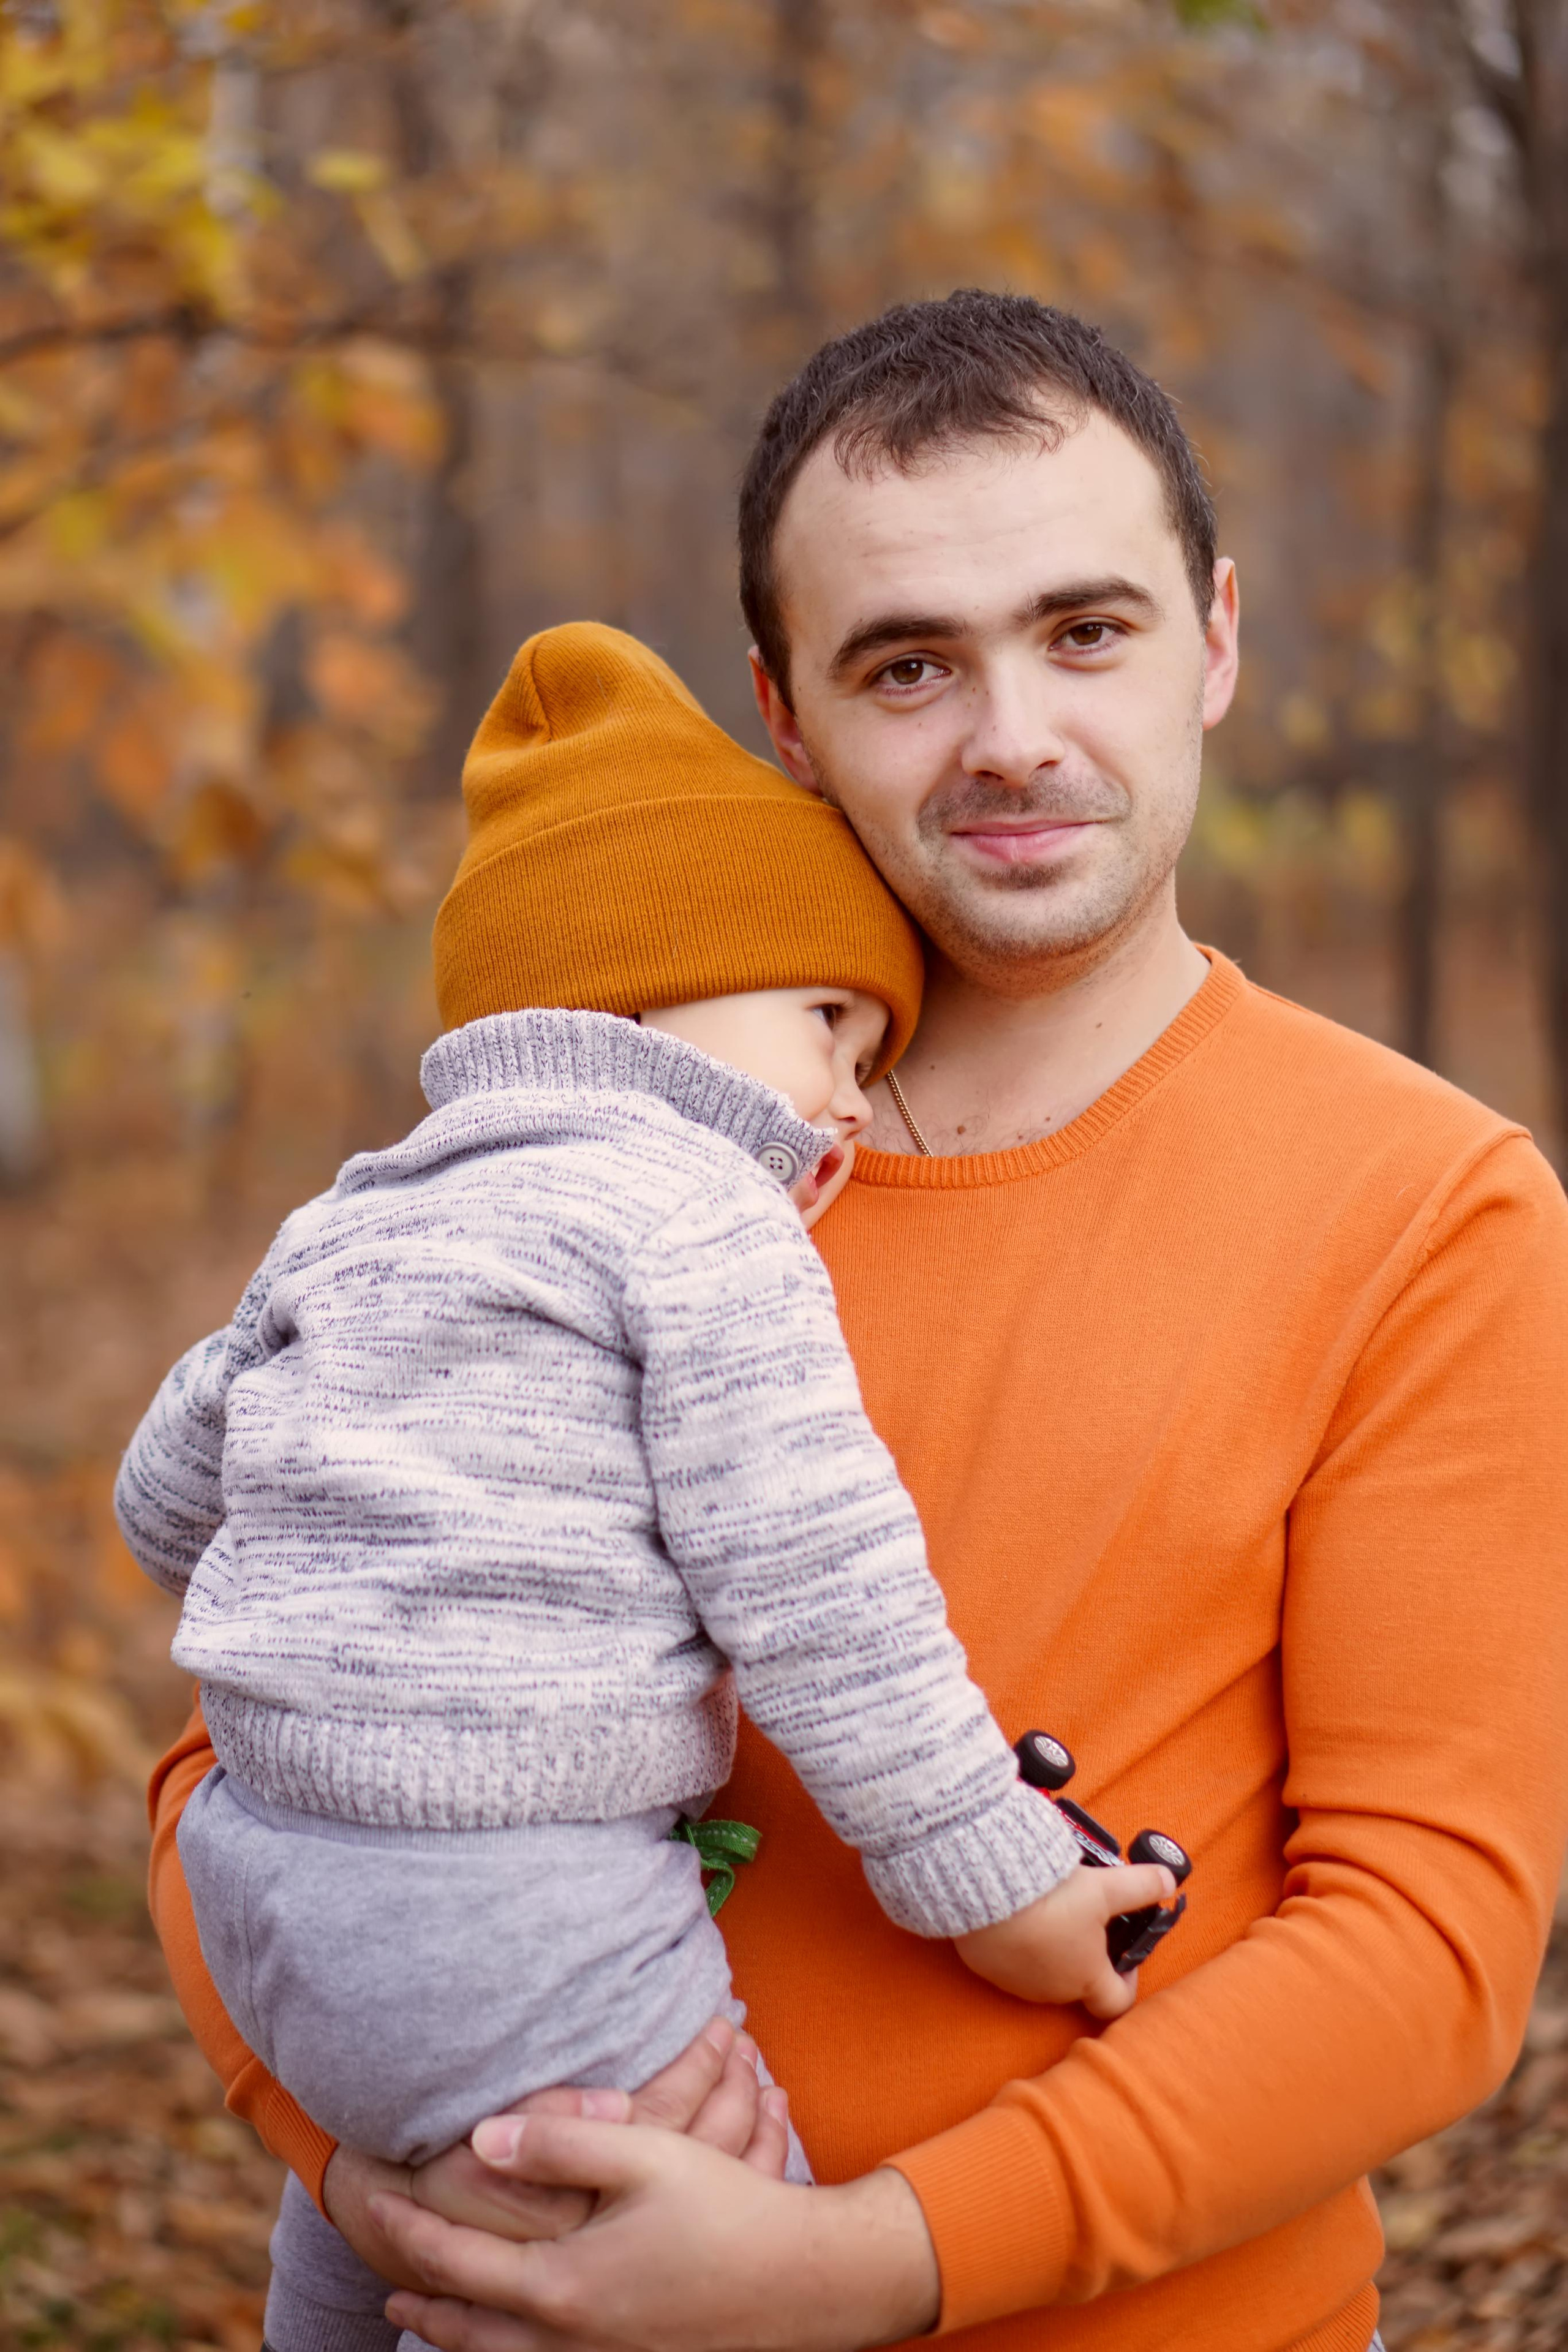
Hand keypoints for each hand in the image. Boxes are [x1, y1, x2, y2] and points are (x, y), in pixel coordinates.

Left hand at [373, 2116, 940, 2351]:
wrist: (808, 2285)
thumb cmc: (728, 2212)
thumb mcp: (646, 2155)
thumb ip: (560, 2140)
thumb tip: (481, 2138)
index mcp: (564, 2288)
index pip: (458, 2264)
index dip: (412, 2234)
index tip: (378, 2207)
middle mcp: (571, 2343)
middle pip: (470, 2333)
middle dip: (426, 2310)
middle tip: (390, 2295)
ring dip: (463, 2342)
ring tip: (436, 2324)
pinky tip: (518, 2341)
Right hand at [955, 1860, 1175, 2019]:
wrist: (987, 1895)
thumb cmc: (1051, 1900)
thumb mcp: (1104, 1887)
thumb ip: (1140, 1886)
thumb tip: (1169, 1880)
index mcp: (1087, 1978)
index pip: (1117, 2001)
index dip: (1128, 1981)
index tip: (1127, 1957)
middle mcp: (1054, 1990)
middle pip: (1080, 1982)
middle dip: (1087, 1953)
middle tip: (1086, 1917)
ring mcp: (1018, 1983)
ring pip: (1045, 1972)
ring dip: (1052, 1948)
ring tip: (1050, 1910)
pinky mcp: (990, 1969)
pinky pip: (1011, 1963)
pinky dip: (1019, 1944)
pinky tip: (1018, 1914)